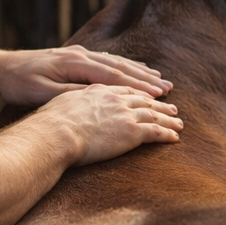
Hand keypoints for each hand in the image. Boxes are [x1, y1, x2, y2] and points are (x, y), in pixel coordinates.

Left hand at [0, 45, 172, 105]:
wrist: (1, 68)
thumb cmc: (19, 84)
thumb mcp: (41, 93)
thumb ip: (69, 94)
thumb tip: (97, 97)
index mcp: (73, 64)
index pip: (111, 76)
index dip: (136, 86)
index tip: (156, 96)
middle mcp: (79, 55)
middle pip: (119, 67)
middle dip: (144, 78)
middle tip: (167, 89)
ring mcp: (78, 54)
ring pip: (115, 62)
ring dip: (138, 71)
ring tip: (159, 79)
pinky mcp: (74, 57)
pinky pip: (106, 61)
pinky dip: (124, 67)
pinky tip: (134, 71)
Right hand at [37, 83, 181, 165]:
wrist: (54, 133)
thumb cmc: (47, 123)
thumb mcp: (56, 103)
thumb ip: (69, 102)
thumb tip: (68, 106)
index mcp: (96, 89)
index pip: (122, 86)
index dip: (136, 88)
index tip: (145, 91)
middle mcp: (113, 97)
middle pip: (141, 97)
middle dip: (157, 99)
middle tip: (169, 102)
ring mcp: (124, 112)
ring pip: (152, 113)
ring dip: (167, 117)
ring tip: (178, 122)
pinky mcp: (131, 130)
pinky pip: (156, 131)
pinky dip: (167, 133)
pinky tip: (175, 137)